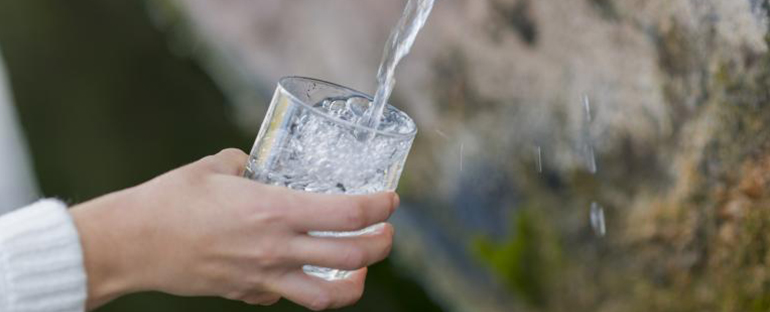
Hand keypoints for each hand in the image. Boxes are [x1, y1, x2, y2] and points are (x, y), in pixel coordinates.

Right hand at [71, 149, 398, 310]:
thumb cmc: (170, 201)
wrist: (132, 244)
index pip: (348, 215)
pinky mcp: (247, 293)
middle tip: (387, 233)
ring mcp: (264, 277)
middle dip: (382, 245)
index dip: (379, 208)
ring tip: (362, 270)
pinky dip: (303, 286)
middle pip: (353, 257)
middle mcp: (277, 248)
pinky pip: (287, 295)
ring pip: (328, 296)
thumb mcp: (214, 168)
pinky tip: (302, 271)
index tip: (390, 200)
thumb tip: (253, 164)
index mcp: (275, 210)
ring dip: (356, 283)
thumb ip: (244, 164)